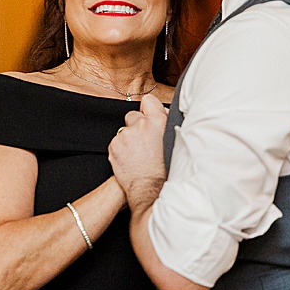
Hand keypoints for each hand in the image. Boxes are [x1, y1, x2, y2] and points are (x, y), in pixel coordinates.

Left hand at [108, 94, 169, 209]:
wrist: (151, 188)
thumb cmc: (166, 168)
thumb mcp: (174, 142)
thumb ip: (166, 125)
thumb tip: (161, 116)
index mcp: (159, 121)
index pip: (148, 101)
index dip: (147, 109)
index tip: (148, 117)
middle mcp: (141, 124)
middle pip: (133, 116)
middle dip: (136, 126)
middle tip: (144, 142)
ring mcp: (126, 135)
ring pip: (124, 131)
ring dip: (129, 140)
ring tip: (138, 155)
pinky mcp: (114, 145)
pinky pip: (116, 143)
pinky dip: (121, 150)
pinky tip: (130, 159)